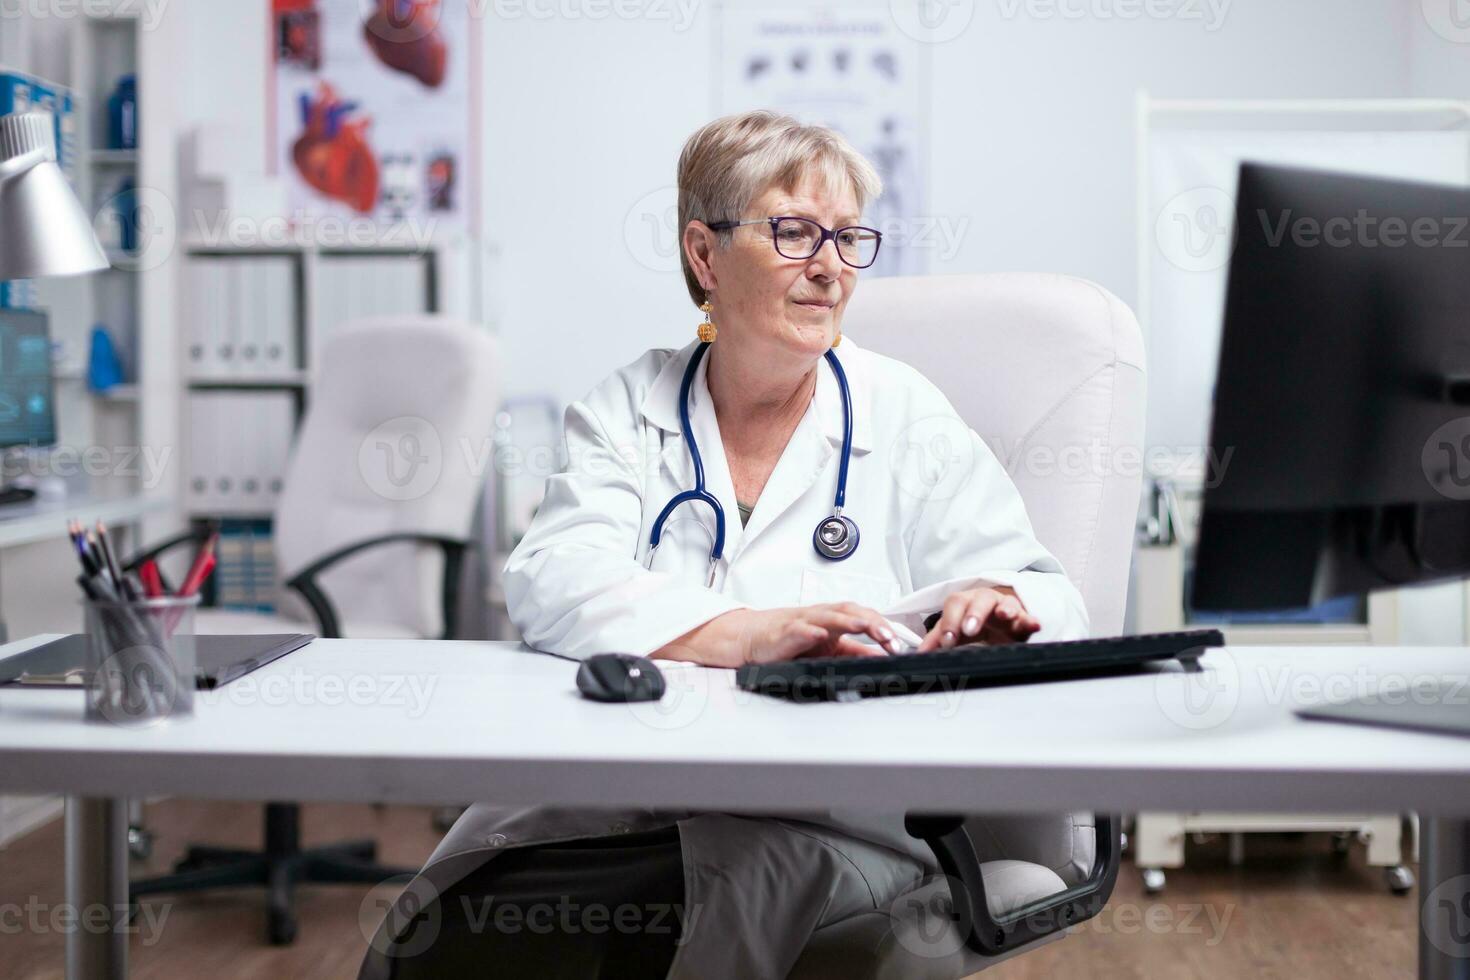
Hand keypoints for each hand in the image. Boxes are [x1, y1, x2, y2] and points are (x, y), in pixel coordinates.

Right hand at [740, 603, 902, 663]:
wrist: (754, 638)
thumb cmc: (790, 640)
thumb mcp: (829, 648)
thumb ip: (856, 652)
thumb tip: (882, 656)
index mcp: (834, 620)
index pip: (864, 617)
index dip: (882, 628)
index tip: (897, 645)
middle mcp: (822, 617)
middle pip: (850, 611)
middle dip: (871, 622)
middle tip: (888, 636)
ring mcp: (804, 622)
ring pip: (828, 616)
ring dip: (847, 621)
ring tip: (863, 626)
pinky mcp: (786, 632)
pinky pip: (800, 629)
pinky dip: (811, 630)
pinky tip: (820, 634)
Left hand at [916, 586, 1039, 651]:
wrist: (1001, 618)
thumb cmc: (974, 622)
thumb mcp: (955, 630)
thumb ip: (937, 640)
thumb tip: (919, 654)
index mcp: (965, 603)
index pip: (955, 604)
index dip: (950, 620)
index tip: (947, 640)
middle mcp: (985, 602)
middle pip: (979, 600)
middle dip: (974, 613)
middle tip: (969, 629)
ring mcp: (1006, 608)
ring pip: (1006, 603)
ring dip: (1005, 609)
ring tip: (1005, 615)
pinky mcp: (1023, 619)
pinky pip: (1028, 617)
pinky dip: (1031, 620)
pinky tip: (1035, 624)